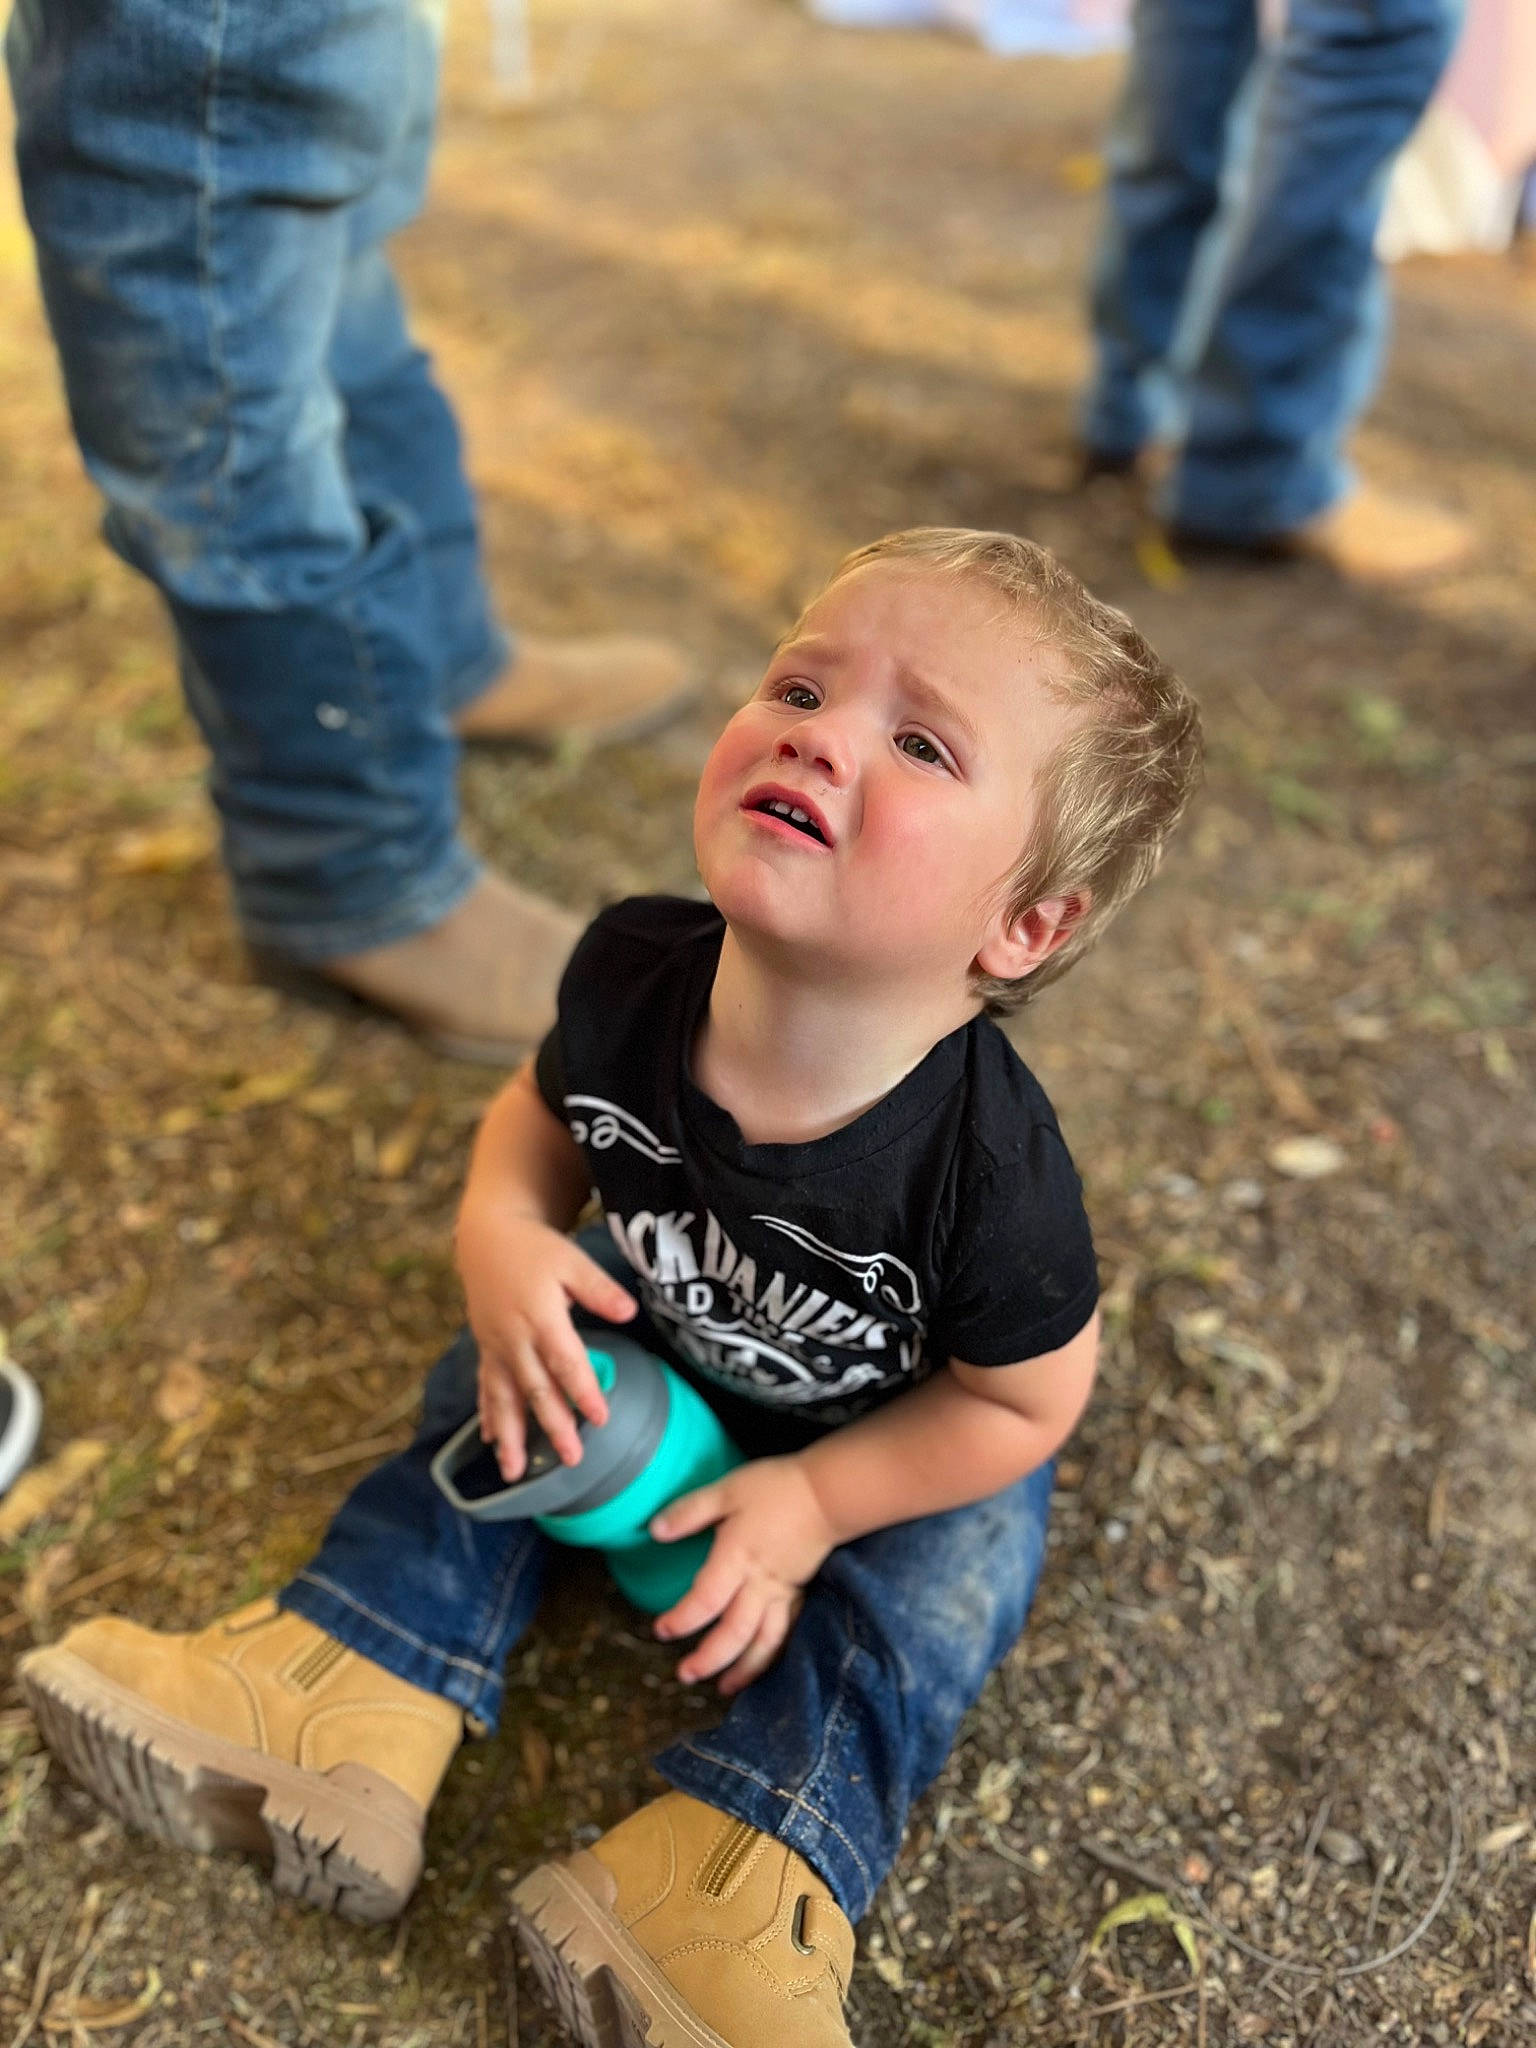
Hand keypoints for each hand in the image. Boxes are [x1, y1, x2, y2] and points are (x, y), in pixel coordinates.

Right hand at [455, 1204, 635, 1479]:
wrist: (487, 1238)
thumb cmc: (536, 1250)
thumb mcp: (572, 1260)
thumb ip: (599, 1288)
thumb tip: (629, 1313)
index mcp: (541, 1317)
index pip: (565, 1361)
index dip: (583, 1390)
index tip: (600, 1418)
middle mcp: (515, 1339)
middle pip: (536, 1388)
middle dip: (553, 1425)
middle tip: (572, 1459)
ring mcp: (496, 1347)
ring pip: (504, 1398)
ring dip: (511, 1436)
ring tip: (514, 1472)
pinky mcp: (486, 1349)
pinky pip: (486, 1387)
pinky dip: (488, 1415)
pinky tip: (491, 1443)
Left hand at [649, 1459, 837, 1695]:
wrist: (829, 1493)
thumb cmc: (776, 1488)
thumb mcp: (727, 1490)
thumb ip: (690, 1511)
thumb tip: (654, 1531)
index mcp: (737, 1559)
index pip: (704, 1601)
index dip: (681, 1620)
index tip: (661, 1631)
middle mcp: (760, 1584)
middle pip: (734, 1634)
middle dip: (709, 1660)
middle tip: (685, 1675)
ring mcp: (783, 1592)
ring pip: (764, 1642)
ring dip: (745, 1670)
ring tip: (725, 1688)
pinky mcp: (799, 1592)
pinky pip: (786, 1633)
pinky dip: (773, 1655)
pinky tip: (761, 1663)